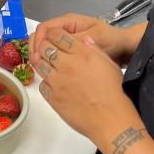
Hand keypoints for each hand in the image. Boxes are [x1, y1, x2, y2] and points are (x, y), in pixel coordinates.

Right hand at [31, 13, 130, 64]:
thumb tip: (55, 45)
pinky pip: (53, 52)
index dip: (38, 41)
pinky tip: (49, 70)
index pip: (45, 28)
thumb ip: (74, 40)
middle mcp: (65, 29)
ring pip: (45, 45)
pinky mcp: (68, 50)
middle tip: (35, 64)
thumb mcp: (94, 39)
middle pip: (41, 35)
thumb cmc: (111, 41)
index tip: (37, 55)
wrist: (124, 49)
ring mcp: (66, 39)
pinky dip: (48, 59)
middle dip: (35, 48)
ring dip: (40, 55)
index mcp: (69, 22)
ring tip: (40, 68)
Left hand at [33, 29, 136, 143]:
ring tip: (48, 64)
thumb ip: (94, 49)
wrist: (111, 119)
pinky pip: (42, 85)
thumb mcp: (109, 64)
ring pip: (39, 64)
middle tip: (48, 49)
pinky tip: (53, 84)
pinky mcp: (53, 97)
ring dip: (41, 62)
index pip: (57, 35)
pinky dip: (45, 82)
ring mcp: (57, 82)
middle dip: (44, 45)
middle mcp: (67, 65)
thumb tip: (84, 40)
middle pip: (44, 47)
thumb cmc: (114, 92)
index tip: (53, 36)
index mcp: (82, 54)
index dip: (53, 33)